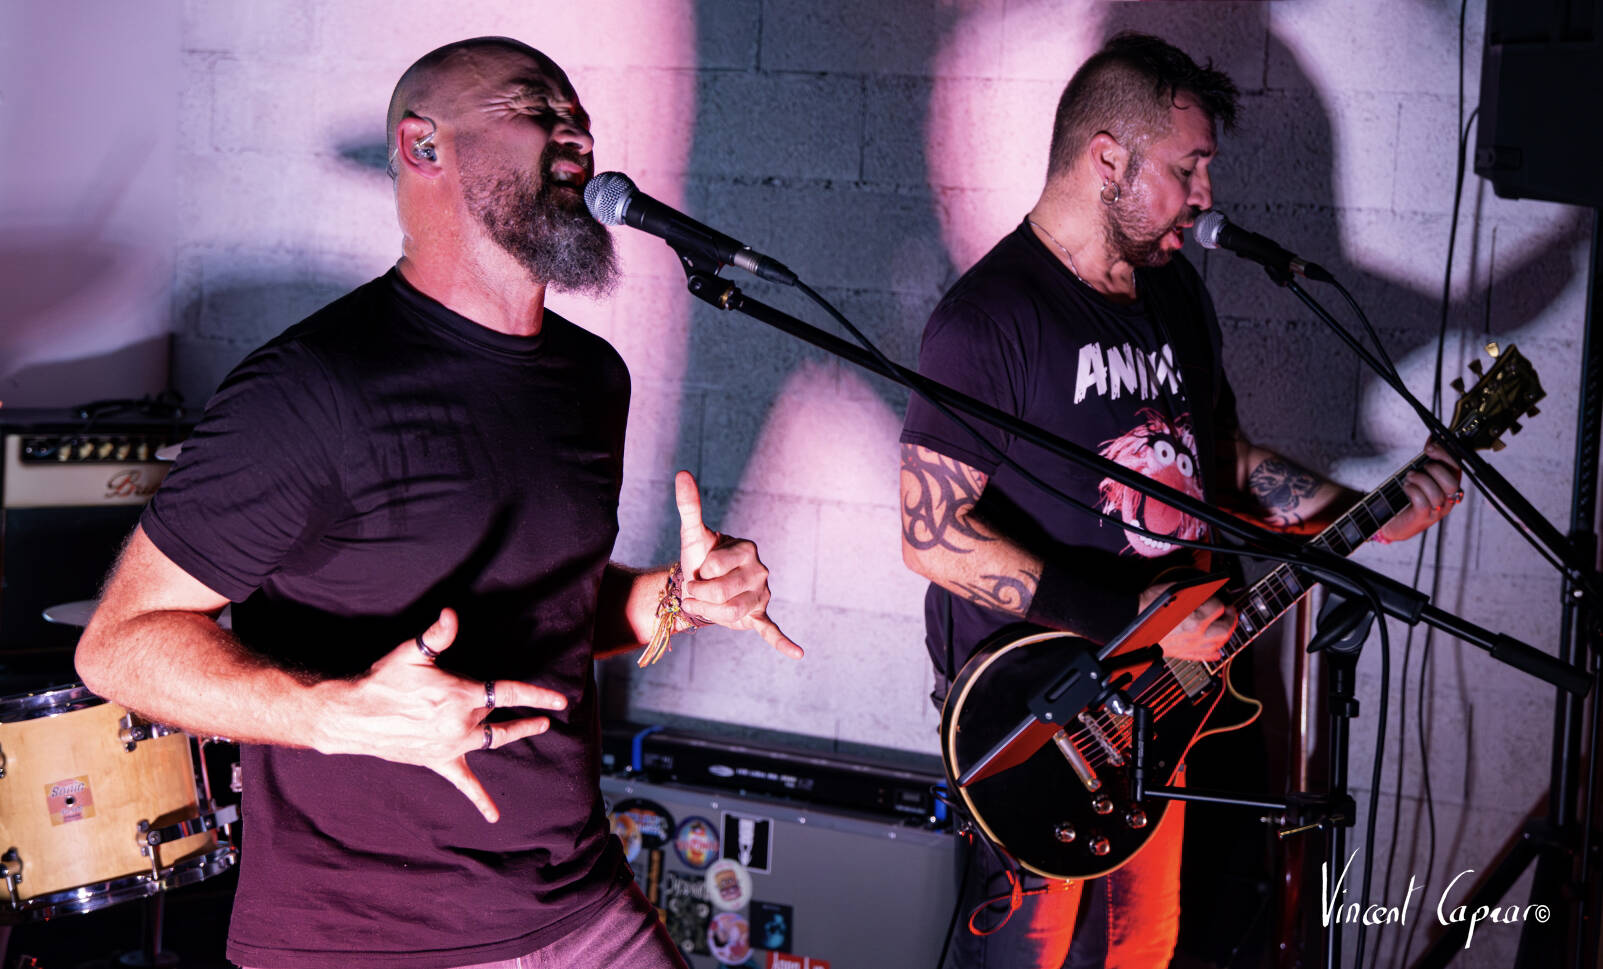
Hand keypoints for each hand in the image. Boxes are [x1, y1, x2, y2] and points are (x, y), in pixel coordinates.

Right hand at [311, 607, 569, 822]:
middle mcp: (461, 723)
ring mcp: (452, 745)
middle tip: (549, 714)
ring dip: (516, 734)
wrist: (353, 717)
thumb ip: (437, 635)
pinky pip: (465, 783)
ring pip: (494, 741)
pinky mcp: (439, 761)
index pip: (507, 692)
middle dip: (526, 713)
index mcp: (460, 696)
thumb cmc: (383, 681)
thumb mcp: (411, 653)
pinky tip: (494, 816)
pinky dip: (480, 799)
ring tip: (538, 728)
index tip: (560, 700)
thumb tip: (452, 614)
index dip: (536, 695)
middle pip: (501, 717)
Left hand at [674, 470, 803, 658]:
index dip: (698, 572)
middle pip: (723, 592)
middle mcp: (760, 571)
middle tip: (695, 591)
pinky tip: (797, 653)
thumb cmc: (700, 556)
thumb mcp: (694, 533)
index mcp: (747, 549)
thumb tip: (682, 473)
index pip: (716, 567)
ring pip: (732, 613)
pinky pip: (771, 629)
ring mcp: (761, 595)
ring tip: (703, 606)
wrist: (702, 584)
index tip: (698, 568)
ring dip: (710, 612)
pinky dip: (783, 642)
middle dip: (700, 594)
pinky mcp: (759, 616)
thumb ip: (690, 505)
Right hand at [1138, 582, 1235, 661]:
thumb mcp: (1173, 589)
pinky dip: (1214, 652)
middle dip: (1230, 617)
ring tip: (1225, 624)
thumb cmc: (1146, 607)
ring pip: (1219, 643)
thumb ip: (1194, 590)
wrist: (1130, 622)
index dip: (1221, 598)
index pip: (1219, 607)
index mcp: (1194, 618)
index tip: (1219, 595)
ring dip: (1225, 633)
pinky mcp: (1183, 653)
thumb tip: (1208, 588)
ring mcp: (1190, 646)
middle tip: (1230, 609)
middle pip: (1225, 628)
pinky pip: (1204, 656)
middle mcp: (1195, 635)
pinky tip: (1216, 649)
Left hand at [1375, 440, 1462, 542]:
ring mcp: (1437, 511)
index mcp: (1450, 486)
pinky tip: (1406, 487)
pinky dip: (1413, 490)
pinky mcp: (1423, 518)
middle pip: (1452, 482)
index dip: (1445, 454)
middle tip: (1419, 467)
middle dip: (1434, 469)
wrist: (1394, 522)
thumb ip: (1428, 460)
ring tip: (1409, 477)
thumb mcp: (1421, 475)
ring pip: (1437, 493)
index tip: (1430, 446)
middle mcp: (1448, 500)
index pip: (1457, 468)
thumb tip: (1432, 439)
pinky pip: (1423, 502)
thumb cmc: (1408, 497)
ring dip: (1420, 480)